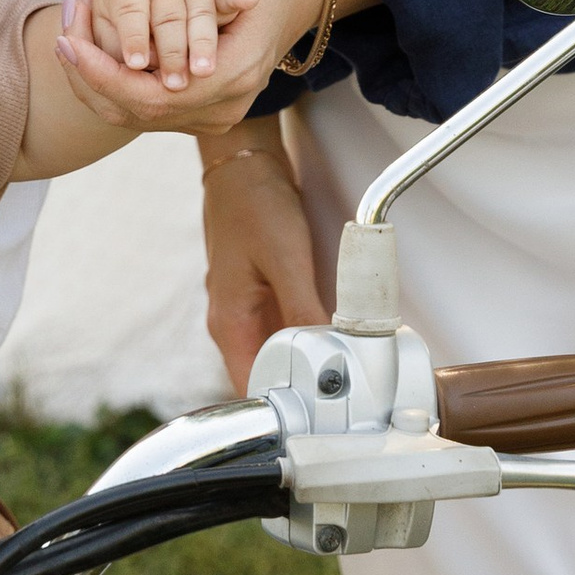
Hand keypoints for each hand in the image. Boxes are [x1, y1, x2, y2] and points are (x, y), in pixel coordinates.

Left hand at [52, 0, 264, 134]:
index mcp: (235, 72)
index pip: (151, 97)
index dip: (102, 74)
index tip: (66, 39)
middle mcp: (224, 105)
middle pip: (134, 111)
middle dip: (87, 72)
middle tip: (60, 23)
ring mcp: (213, 113)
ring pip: (132, 113)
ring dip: (92, 75)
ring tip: (69, 21)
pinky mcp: (201, 107)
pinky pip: (142, 105)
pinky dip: (109, 76)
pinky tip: (88, 35)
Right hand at [203, 131, 330, 391]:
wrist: (243, 160)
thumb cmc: (253, 203)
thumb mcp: (285, 259)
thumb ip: (304, 311)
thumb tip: (329, 355)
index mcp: (228, 323)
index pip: (251, 389)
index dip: (284, 407)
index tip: (322, 415)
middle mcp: (232, 322)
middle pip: (266, 375)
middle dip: (303, 387)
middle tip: (346, 395)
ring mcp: (245, 308)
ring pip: (277, 353)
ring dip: (306, 361)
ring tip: (345, 368)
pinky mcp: (260, 293)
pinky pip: (283, 329)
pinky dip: (306, 336)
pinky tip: (332, 333)